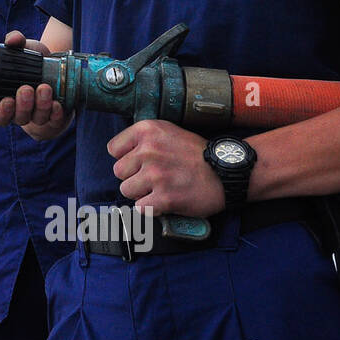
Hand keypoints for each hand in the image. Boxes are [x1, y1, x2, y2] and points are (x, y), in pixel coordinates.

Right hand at [0, 31, 70, 139]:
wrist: (60, 71)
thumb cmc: (35, 63)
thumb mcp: (26, 50)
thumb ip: (16, 41)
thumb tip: (12, 40)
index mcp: (8, 101)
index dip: (2, 112)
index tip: (7, 101)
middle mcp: (23, 113)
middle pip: (19, 118)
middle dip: (23, 105)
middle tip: (27, 89)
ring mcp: (40, 117)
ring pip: (38, 119)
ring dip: (41, 106)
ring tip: (45, 88)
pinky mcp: (57, 119)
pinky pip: (55, 121)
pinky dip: (56, 114)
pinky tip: (57, 104)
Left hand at [108, 120, 224, 217]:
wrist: (227, 171)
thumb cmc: (196, 154)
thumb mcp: (168, 132)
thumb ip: (143, 138)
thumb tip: (119, 153)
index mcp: (147, 130)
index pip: (113, 149)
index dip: (126, 158)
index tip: (141, 162)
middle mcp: (149, 150)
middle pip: (118, 172)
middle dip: (134, 177)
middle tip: (156, 177)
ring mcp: (156, 174)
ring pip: (126, 190)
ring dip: (142, 193)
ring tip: (161, 188)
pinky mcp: (165, 197)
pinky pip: (141, 208)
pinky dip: (152, 208)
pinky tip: (166, 201)